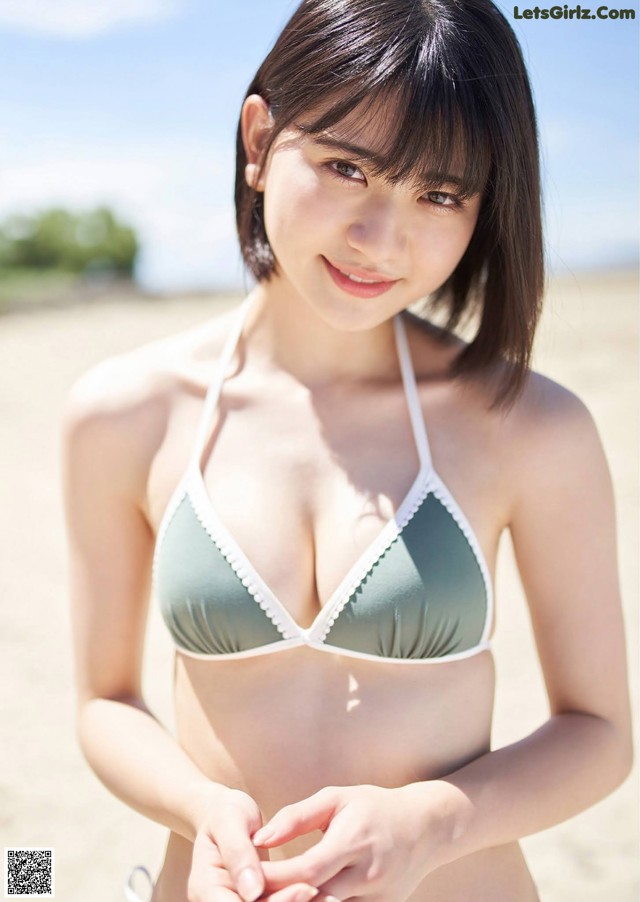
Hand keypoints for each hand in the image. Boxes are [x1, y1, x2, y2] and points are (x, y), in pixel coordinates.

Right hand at [187, 786, 321, 901]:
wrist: (222, 816)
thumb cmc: (225, 813)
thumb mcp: (228, 822)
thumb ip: (238, 854)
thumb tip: (253, 893)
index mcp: (204, 888)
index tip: (304, 887)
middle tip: (316, 889)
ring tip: (322, 893)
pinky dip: (293, 899)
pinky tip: (315, 891)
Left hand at [255, 784, 447, 900]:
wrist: (425, 827)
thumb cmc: (374, 807)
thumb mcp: (337, 799)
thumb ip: (297, 817)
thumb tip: (259, 837)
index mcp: (354, 841)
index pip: (307, 869)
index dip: (275, 877)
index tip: (249, 875)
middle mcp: (367, 874)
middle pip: (315, 899)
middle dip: (280, 899)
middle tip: (250, 894)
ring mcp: (377, 898)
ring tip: (271, 899)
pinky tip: (299, 901)